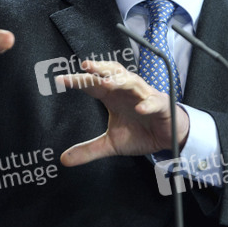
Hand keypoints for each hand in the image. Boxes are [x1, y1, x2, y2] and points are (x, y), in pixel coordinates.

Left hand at [59, 60, 188, 165]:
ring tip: (107, 84)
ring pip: (132, 82)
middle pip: (112, 74)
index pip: (92, 85)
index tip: (60, 80)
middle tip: (85, 66)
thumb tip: (63, 160)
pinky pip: (154, 102)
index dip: (78, 81)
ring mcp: (144, 96)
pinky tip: (140, 108)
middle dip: (100, 69)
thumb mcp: (111, 143)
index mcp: (112, 96)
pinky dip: (147, 104)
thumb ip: (88, 150)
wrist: (167, 137)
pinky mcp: (161, 106)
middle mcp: (126, 91)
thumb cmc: (139, 132)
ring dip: (120, 81)